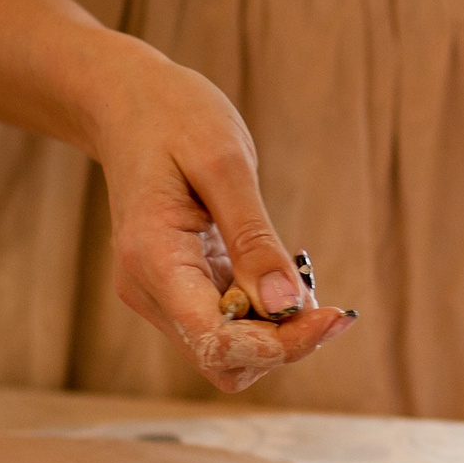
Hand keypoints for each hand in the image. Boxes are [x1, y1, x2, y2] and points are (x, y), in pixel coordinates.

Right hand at [87, 49, 356, 391]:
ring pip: (226, 351)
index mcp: (154, 259)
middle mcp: (149, 290)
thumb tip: (288, 306)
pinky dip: (263, 315)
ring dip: (277, 333)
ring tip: (303, 282)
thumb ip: (254, 237)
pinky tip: (282, 276)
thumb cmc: (175, 118)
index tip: (334, 316)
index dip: (280, 345)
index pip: (215, 340)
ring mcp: (159, 293)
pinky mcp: (175, 288)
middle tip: (331, 306)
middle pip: (224, 359)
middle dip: (284, 345)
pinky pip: (225, 324)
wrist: (128, 103)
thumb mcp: (225, 163)